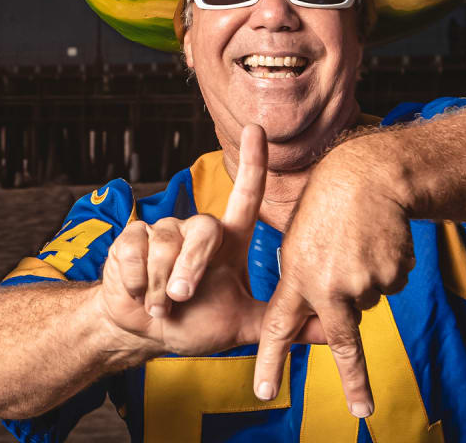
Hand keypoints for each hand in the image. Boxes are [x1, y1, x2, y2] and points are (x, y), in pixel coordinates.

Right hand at [96, 125, 321, 356]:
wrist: (145, 334)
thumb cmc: (196, 323)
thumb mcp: (242, 325)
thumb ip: (280, 323)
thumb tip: (334, 331)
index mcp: (228, 242)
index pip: (245, 195)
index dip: (253, 162)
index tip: (258, 130)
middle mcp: (198, 229)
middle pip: (204, 229)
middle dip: (191, 267)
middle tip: (181, 298)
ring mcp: (163, 231)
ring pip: (165, 243)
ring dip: (161, 284)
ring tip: (161, 306)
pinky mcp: (131, 239)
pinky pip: (135, 250)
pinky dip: (137, 281)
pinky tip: (138, 292)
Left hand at [252, 143, 416, 416]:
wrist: (371, 174)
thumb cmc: (328, 201)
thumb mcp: (299, 238)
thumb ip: (303, 278)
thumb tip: (321, 312)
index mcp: (296, 276)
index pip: (279, 327)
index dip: (271, 361)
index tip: (264, 393)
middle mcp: (329, 286)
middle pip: (343, 341)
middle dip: (354, 379)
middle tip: (362, 409)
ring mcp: (363, 282)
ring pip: (368, 301)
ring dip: (366, 282)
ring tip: (360, 243)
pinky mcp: (390, 275)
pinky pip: (390, 284)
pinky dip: (386, 269)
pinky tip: (379, 241)